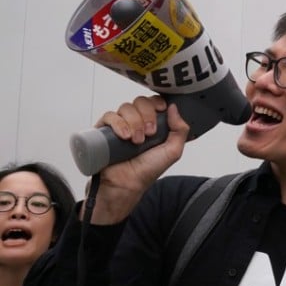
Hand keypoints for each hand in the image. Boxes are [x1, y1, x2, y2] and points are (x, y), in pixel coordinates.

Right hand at [89, 95, 189, 223]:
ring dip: (134, 122)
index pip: (153, 101)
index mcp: (152, 123)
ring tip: (136, 141)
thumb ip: (180, 130)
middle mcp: (136, 122)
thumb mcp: (173, 151)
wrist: (126, 185)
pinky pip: (109, 116)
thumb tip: (174, 107)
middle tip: (149, 133)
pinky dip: (118, 123)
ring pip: (126, 107)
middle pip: (140, 101)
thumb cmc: (147, 171)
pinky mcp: (104, 131)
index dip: (157, 102)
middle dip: (147, 115)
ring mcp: (120, 125)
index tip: (161, 110)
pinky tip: (124, 137)